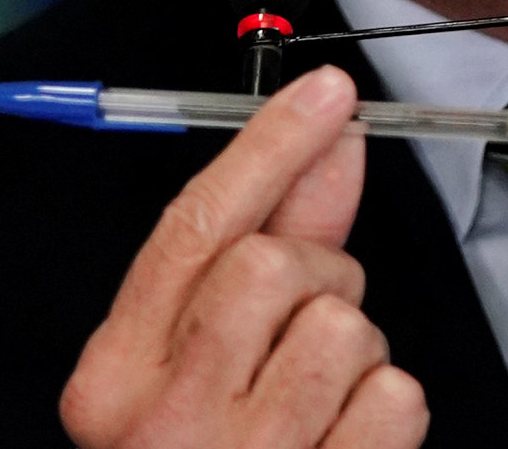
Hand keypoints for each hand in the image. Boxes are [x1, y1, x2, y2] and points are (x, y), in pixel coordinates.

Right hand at [59, 67, 428, 447]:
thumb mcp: (195, 356)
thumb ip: (262, 239)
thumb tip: (328, 136)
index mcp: (111, 380)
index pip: (194, 230)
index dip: (269, 146)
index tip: (328, 92)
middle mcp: (161, 426)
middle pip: (274, 265)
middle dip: (319, 271)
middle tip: (306, 320)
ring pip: (345, 325)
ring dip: (357, 347)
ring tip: (320, 394)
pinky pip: (396, 397)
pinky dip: (389, 409)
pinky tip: (345, 437)